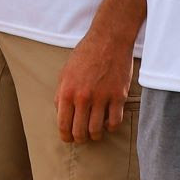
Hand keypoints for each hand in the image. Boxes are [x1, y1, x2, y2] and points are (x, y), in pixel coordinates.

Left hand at [56, 22, 135, 141]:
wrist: (108, 41)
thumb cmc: (85, 55)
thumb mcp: (65, 73)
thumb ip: (61, 94)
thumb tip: (60, 113)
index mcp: (66, 91)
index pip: (63, 124)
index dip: (66, 136)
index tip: (68, 139)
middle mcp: (83, 97)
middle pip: (80, 131)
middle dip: (80, 138)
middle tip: (82, 138)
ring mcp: (102, 98)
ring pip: (97, 130)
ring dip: (95, 135)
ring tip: (95, 132)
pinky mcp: (119, 96)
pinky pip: (115, 122)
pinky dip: (111, 127)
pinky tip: (108, 123)